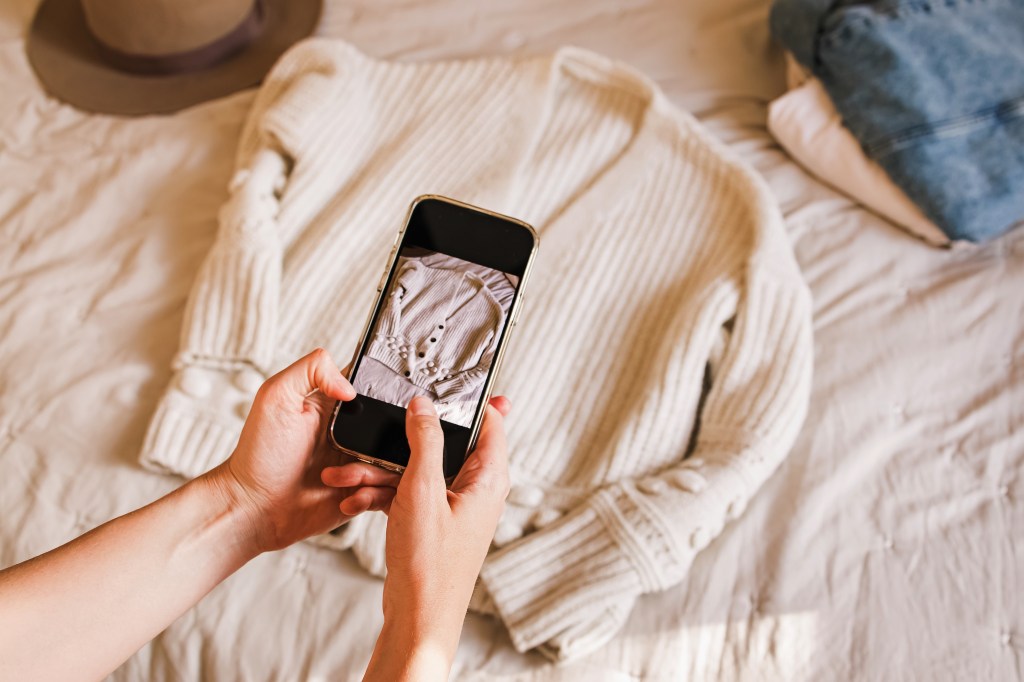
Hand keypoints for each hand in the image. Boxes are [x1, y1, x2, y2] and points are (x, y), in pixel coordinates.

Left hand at [204, 348, 400, 553]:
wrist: (256, 509)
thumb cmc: (259, 456)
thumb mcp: (275, 396)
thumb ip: (311, 370)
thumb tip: (350, 386)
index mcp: (334, 406)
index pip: (372, 388)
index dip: (387, 392)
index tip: (392, 402)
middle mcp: (351, 432)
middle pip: (394, 426)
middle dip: (387, 439)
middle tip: (359, 452)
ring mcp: (359, 463)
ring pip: (395, 460)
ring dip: (374, 472)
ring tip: (341, 479)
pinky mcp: (362, 491)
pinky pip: (389, 490)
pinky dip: (375, 494)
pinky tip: (349, 497)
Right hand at [323, 395, 510, 677]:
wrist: (417, 616)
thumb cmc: (430, 563)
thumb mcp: (423, 491)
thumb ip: (426, 442)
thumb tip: (425, 406)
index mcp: (488, 477)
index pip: (490, 422)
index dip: (469, 400)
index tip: (445, 381)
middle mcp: (476, 488)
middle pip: (442, 444)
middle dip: (402, 442)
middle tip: (376, 434)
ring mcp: (454, 506)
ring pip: (417, 470)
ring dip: (380, 472)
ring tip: (346, 474)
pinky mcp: (433, 521)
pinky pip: (407, 493)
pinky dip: (382, 493)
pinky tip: (353, 498)